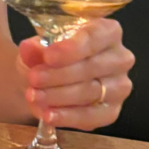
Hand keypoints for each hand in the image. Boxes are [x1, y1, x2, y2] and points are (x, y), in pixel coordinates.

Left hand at [17, 19, 134, 130]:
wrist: (51, 77)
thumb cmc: (52, 53)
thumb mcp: (40, 46)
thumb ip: (35, 48)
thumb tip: (28, 48)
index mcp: (107, 31)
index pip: (94, 37)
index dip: (71, 48)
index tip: (48, 56)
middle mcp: (120, 57)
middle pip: (91, 67)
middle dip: (58, 75)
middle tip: (33, 78)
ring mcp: (119, 86)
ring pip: (90, 92)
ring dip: (59, 96)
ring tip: (34, 96)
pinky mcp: (112, 111)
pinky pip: (92, 117)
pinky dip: (67, 117)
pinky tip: (48, 115)